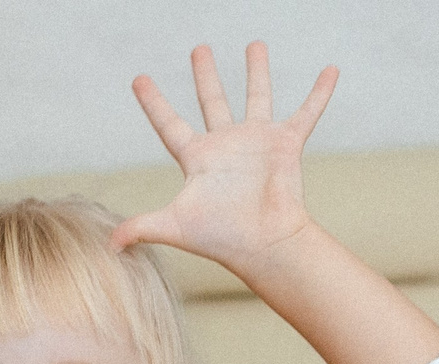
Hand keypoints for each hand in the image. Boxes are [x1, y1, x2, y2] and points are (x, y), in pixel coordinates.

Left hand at [111, 43, 337, 271]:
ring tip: (254, 44)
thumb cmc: (220, 238)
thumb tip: (108, 243)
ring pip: (256, 96)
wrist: (263, 244)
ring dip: (256, 71)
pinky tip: (330, 70)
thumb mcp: (174, 226)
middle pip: (212, 100)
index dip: (153, 102)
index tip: (138, 78)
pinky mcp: (286, 145)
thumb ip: (141, 227)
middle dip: (205, 74)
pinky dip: (319, 93)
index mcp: (197, 158)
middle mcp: (226, 146)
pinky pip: (307, 112)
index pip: (168, 124)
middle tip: (199, 49)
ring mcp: (257, 142)